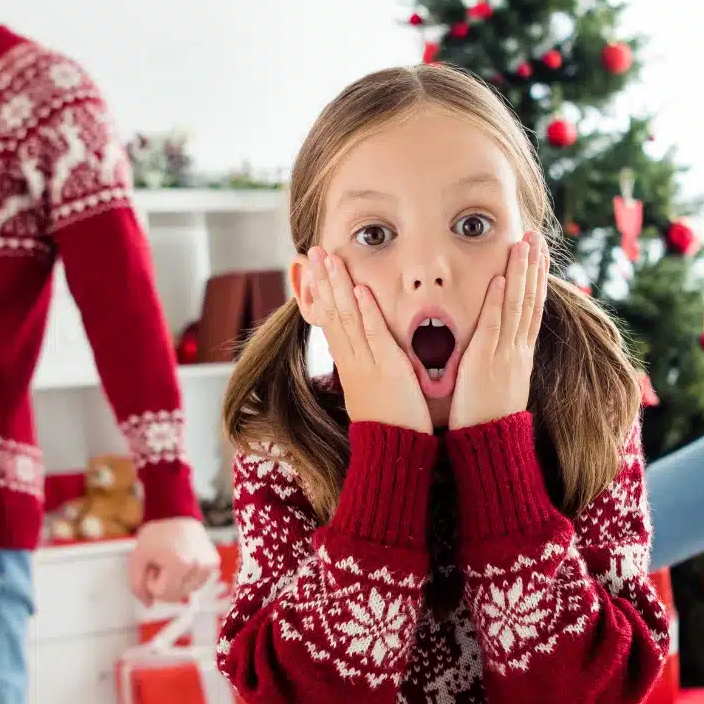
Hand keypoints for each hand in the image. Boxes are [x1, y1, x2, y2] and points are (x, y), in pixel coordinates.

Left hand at [128, 515, 218, 604]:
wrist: (175, 513)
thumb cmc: (155, 534)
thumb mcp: (137, 557)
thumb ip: (137, 585)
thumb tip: (148, 604)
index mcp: (180, 563)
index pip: (162, 594)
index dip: (152, 581)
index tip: (154, 564)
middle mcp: (199, 565)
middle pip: (176, 596)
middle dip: (165, 582)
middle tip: (162, 561)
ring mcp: (209, 564)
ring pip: (187, 591)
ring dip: (176, 580)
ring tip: (173, 559)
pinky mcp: (214, 562)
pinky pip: (197, 583)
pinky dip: (187, 576)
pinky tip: (183, 561)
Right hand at [298, 248, 429, 431]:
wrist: (391, 453)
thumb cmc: (389, 424)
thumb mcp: (371, 390)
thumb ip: (367, 368)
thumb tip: (363, 353)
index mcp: (349, 363)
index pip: (330, 319)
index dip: (322, 291)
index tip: (315, 267)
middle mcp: (353, 360)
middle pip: (333, 312)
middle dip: (323, 279)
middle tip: (313, 250)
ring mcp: (367, 364)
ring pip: (348, 318)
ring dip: (339, 285)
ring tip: (330, 257)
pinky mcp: (388, 370)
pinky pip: (374, 336)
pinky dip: (367, 312)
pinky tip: (359, 289)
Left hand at [451, 236, 545, 429]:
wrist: (490, 444)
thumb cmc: (488, 419)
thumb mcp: (501, 385)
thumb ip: (500, 363)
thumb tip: (497, 349)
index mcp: (521, 355)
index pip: (533, 309)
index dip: (537, 280)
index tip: (539, 256)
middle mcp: (518, 350)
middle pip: (530, 300)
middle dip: (533, 266)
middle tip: (536, 236)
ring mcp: (505, 355)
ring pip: (517, 307)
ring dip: (520, 273)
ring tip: (523, 244)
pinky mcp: (486, 362)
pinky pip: (494, 327)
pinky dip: (498, 302)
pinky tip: (501, 279)